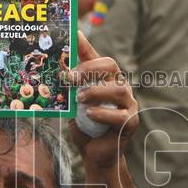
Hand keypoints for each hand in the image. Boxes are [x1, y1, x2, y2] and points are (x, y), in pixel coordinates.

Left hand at [68, 32, 138, 169]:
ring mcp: (128, 104)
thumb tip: (57, 71)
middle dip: (89, 68)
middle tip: (70, 77)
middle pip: (110, 66)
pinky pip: (119, 115)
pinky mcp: (130, 122)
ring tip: (80, 99)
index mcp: (105, 80)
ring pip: (118, 90)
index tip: (73, 33)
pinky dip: (102, 114)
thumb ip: (70, 90)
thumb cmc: (85, 126)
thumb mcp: (74, 105)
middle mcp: (119, 86)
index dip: (85, 45)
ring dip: (96, 92)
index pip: (95, 57)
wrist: (95, 154)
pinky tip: (89, 115)